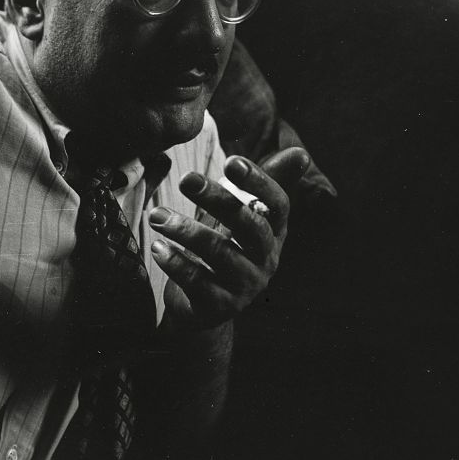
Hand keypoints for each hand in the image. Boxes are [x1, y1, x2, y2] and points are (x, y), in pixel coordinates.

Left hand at [148, 147, 309, 328]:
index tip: (230, 161)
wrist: (205, 305)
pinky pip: (198, 282)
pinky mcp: (220, 306)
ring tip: (157, 216)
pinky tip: (157, 246)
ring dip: (186, 230)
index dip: (259, 182)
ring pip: (220, 254)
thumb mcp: (244, 215)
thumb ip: (264, 182)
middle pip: (249, 226)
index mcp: (274, 232)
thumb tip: (301, 153)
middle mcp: (266, 260)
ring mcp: (244, 285)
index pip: (278, 204)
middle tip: (186, 179)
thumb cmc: (226, 246)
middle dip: (218, 200)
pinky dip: (175, 263)